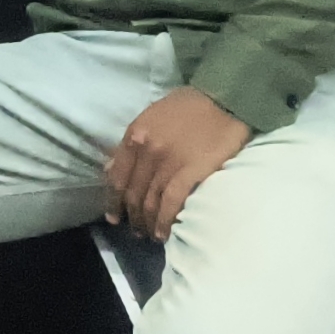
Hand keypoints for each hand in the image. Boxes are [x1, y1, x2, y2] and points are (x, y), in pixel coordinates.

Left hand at [102, 86, 250, 237]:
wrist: (224, 98)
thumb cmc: (188, 106)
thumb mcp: (151, 117)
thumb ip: (132, 143)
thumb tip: (111, 168)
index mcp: (135, 135)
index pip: (117, 177)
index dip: (113, 201)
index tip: (114, 216)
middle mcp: (146, 150)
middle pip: (133, 193)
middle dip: (132, 216)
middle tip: (136, 230)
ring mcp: (168, 162)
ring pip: (150, 202)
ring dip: (148, 223)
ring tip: (150, 235)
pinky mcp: (191, 172)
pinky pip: (171, 203)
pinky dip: (165, 222)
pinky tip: (164, 233)